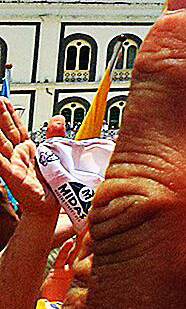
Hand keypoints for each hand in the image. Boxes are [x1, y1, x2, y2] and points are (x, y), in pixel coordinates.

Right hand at [0, 96, 57, 222]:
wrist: (49, 207)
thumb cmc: (51, 184)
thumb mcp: (56, 153)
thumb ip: (55, 136)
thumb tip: (58, 118)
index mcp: (28, 149)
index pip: (16, 127)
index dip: (10, 114)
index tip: (3, 101)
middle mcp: (18, 156)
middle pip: (7, 132)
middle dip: (1, 116)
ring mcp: (13, 165)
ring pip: (1, 144)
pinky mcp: (13, 176)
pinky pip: (1, 164)